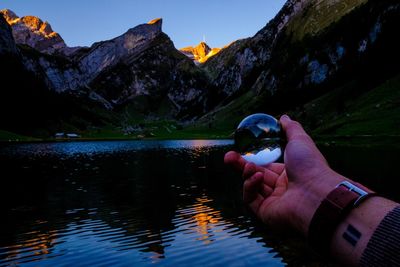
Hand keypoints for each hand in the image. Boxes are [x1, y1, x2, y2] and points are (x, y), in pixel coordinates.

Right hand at [225, 115, 342, 233]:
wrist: (316, 194)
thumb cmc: (311, 166)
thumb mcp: (300, 140)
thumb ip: (290, 128)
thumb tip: (283, 117)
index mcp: (291, 174)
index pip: (267, 166)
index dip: (254, 159)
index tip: (241, 150)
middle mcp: (283, 189)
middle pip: (256, 176)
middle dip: (241, 165)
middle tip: (228, 157)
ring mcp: (274, 202)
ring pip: (252, 186)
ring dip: (247, 174)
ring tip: (248, 166)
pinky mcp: (266, 213)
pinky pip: (251, 199)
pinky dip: (250, 186)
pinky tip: (257, 177)